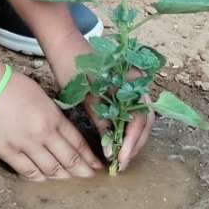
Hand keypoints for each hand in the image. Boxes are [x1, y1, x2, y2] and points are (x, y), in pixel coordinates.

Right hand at [0, 65, 104, 180]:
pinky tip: (44, 178)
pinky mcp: (7, 151)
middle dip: (82, 171)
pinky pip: (27, 171)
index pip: (78, 143)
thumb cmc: (11, 83)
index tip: (97, 165)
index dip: (89, 157)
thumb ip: (53, 115)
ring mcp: (26, 144)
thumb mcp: (41, 96)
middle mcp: (43, 133)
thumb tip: (61, 130)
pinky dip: (39, 177)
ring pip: (51, 169)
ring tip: (69, 179)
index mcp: (54, 117)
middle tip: (89, 177)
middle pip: (69, 160)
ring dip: (62, 176)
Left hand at [48, 36, 155, 173]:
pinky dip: (126, 130)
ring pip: (140, 119)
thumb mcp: (86, 95)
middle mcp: (137, 84)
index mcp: (132, 82)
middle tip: (121, 164)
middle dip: (135, 144)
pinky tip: (117, 142)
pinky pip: (131, 114)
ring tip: (120, 158)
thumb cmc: (73, 65)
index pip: (141, 118)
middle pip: (145, 121)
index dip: (132, 141)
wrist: (64, 44)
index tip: (119, 159)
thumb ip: (102, 121)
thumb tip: (111, 151)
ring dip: (132, 140)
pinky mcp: (122, 91)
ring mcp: (131, 87)